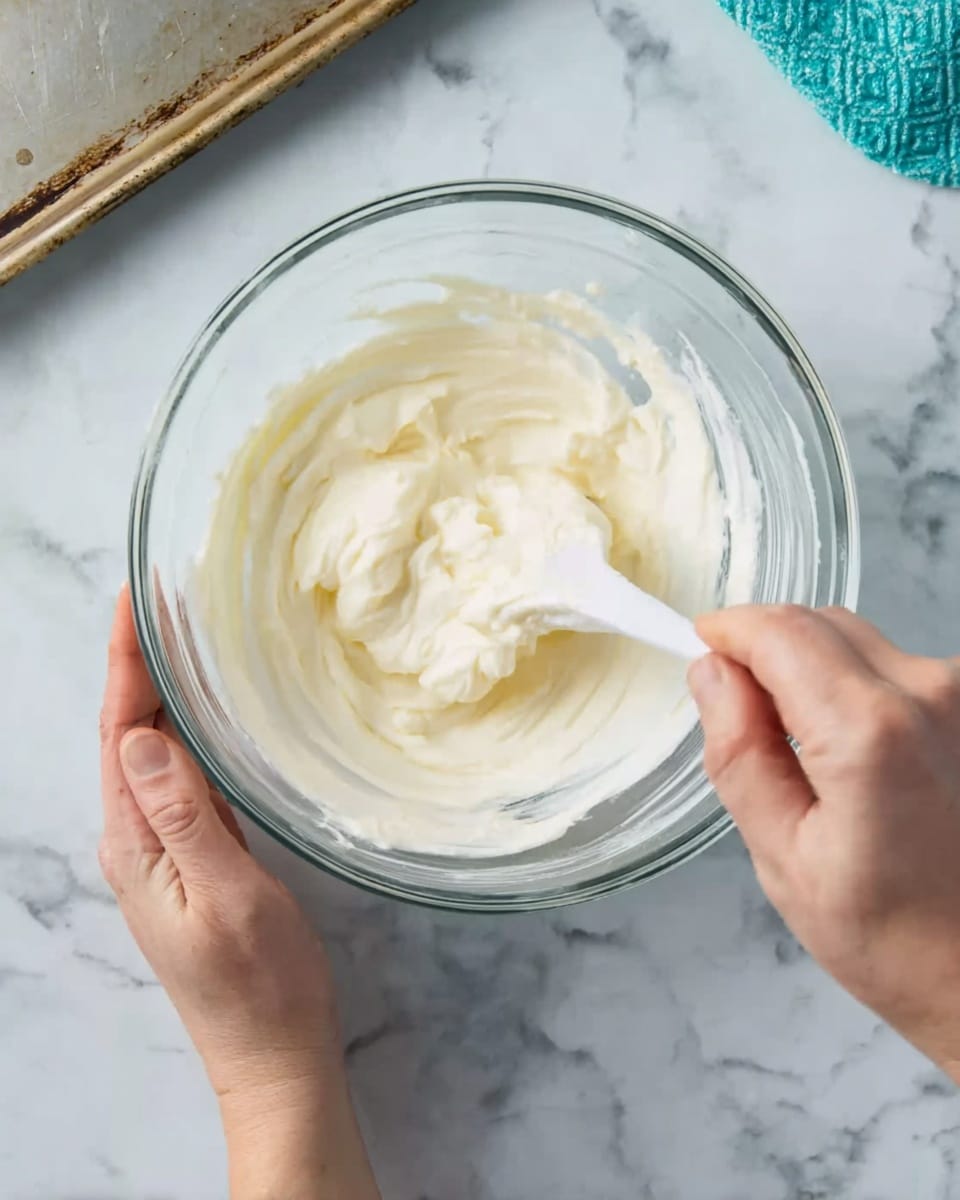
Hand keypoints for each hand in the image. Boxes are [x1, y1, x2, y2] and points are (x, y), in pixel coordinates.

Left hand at [99, 588, 379, 1198]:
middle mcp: (140, 840)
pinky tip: (210, 712)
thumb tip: (141, 738)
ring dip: (162, 692)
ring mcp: (168, 850)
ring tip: (181, 633)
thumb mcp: (226, 897)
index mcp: (136, 845)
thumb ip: (185, 818)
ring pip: (157, 753)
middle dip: (138, 662)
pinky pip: (185, 779)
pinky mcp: (198, 858)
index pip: (119, 734)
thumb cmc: (258, 984)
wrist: (275, 1056)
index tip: (135, 597)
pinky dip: (191, 732)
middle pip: (128, 734)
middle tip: (160, 596)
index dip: (127, 662)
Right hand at [689, 605, 959, 1080]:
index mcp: (868, 731)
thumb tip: (713, 675)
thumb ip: (739, 752)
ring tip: (804, 752)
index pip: (778, 632)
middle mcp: (929, 694)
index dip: (728, 632)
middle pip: (818, 624)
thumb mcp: (783, 856)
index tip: (702, 647)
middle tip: (740, 713)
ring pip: (857, 642)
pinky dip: (856, 689)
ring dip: (814, 670)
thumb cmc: (895, 938)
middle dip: (766, 650)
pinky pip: (897, 668)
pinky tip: (852, 756)